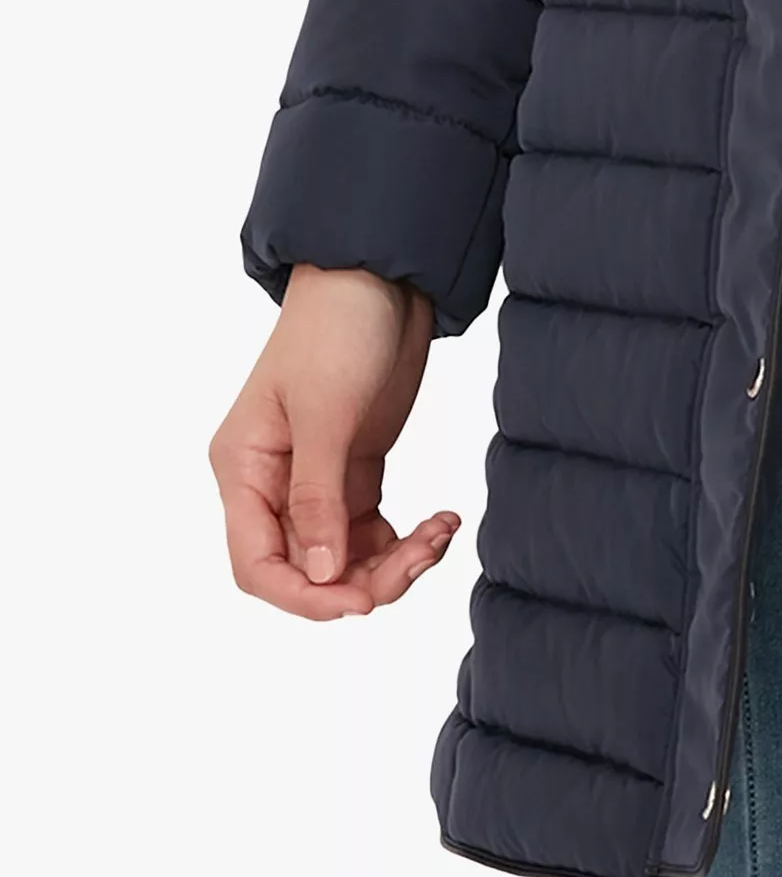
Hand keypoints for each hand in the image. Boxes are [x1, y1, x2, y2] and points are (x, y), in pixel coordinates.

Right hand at [210, 265, 459, 617]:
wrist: (379, 274)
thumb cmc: (337, 327)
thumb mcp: (326, 411)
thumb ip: (319, 496)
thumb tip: (320, 575)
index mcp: (244, 470)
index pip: (256, 564)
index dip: (303, 596)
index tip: (358, 602)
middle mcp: (271, 483)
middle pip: (306, 568)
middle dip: (361, 579)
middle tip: (420, 559)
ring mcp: (315, 478)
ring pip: (344, 557)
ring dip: (392, 562)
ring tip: (439, 536)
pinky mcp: (355, 468)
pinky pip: (372, 531)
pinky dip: (406, 539)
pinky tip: (442, 522)